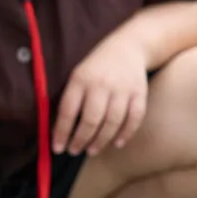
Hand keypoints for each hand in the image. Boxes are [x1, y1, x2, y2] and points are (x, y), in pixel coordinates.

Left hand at [54, 30, 149, 154]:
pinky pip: (134, 118)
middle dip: (81, 140)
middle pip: (91, 120)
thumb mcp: (77, 75)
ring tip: (91, 150)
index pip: (68, 111)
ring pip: (112, 122)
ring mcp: (122, 89)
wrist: (128, 46)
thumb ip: (69, 99)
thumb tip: (58, 131)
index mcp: (80, 79)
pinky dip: (126, 133)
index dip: (62, 132)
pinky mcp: (139, 93)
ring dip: (101, 141)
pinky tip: (117, 143)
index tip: (57, 148)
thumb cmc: (96, 67)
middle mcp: (101, 84)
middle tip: (74, 151)